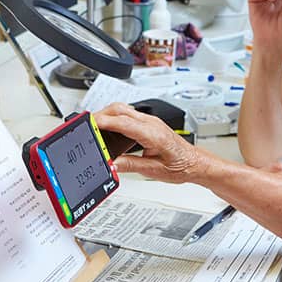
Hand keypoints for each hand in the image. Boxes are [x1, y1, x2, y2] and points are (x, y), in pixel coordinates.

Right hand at [93, 102, 209, 183]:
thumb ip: (130, 166)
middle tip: (85, 126)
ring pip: (123, 110)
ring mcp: (150, 121)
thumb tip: (111, 164)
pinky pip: (127, 115)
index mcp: (153, 134)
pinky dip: (113, 119)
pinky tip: (107, 128)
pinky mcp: (148, 124)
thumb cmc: (181, 166)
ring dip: (106, 116)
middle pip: (119, 109)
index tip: (89, 124)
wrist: (195, 163)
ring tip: (93, 128)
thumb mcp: (154, 171)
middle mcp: (151, 123)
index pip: (123, 122)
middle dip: (100, 115)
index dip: (103, 122)